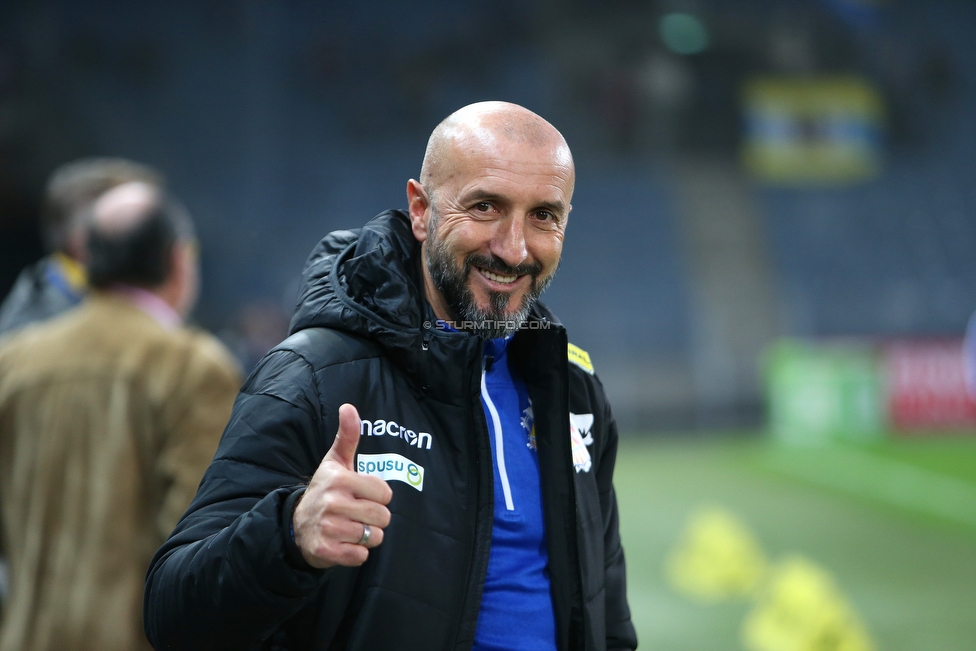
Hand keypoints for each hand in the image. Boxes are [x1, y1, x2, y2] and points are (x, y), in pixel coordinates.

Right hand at [293, 403, 392, 567]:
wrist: (295, 525)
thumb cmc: (324, 490)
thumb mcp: (335, 462)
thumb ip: (347, 436)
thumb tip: (348, 406)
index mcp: (340, 480)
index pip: (385, 492)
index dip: (378, 496)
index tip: (362, 496)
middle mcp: (333, 503)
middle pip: (383, 516)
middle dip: (376, 519)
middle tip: (358, 515)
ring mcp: (328, 528)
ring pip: (374, 537)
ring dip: (367, 537)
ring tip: (351, 528)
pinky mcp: (325, 550)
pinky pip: (360, 556)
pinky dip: (357, 553)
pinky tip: (344, 543)